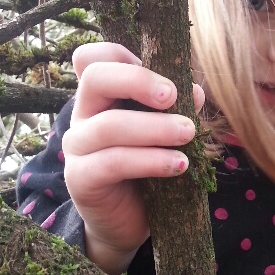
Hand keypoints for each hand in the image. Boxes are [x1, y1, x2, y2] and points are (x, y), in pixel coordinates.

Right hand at [62, 42, 204, 274]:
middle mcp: (83, 115)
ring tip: (189, 134)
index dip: (122, 53)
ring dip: (155, 127)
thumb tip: (196, 92)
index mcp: (101, 96)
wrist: (128, 221)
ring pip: (109, 125)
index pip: (93, 57)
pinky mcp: (81, 179)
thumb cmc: (148, 167)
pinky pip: (113, 162)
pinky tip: (180, 165)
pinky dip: (151, 160)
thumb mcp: (164, 132)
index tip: (162, 71)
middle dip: (138, 80)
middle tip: (174, 95)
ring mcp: (77, 147)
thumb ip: (176, 109)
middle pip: (95, 77)